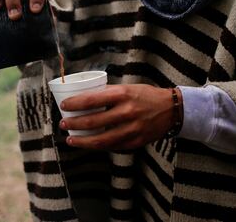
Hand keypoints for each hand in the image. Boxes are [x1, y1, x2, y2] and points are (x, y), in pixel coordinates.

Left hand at [59, 84, 179, 149]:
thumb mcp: (126, 88)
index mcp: (122, 94)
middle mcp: (127, 112)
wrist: (172, 109)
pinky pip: (112, 147)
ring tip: (70, 140)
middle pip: (93, 121)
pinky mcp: (136, 142)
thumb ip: (107, 93)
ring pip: (101, 140)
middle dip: (74, 124)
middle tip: (63, 124)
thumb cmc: (145, 95)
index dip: (74, 104)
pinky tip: (89, 144)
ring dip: (82, 141)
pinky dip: (98, 146)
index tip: (63, 105)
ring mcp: (132, 129)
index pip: (91, 100)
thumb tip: (83, 98)